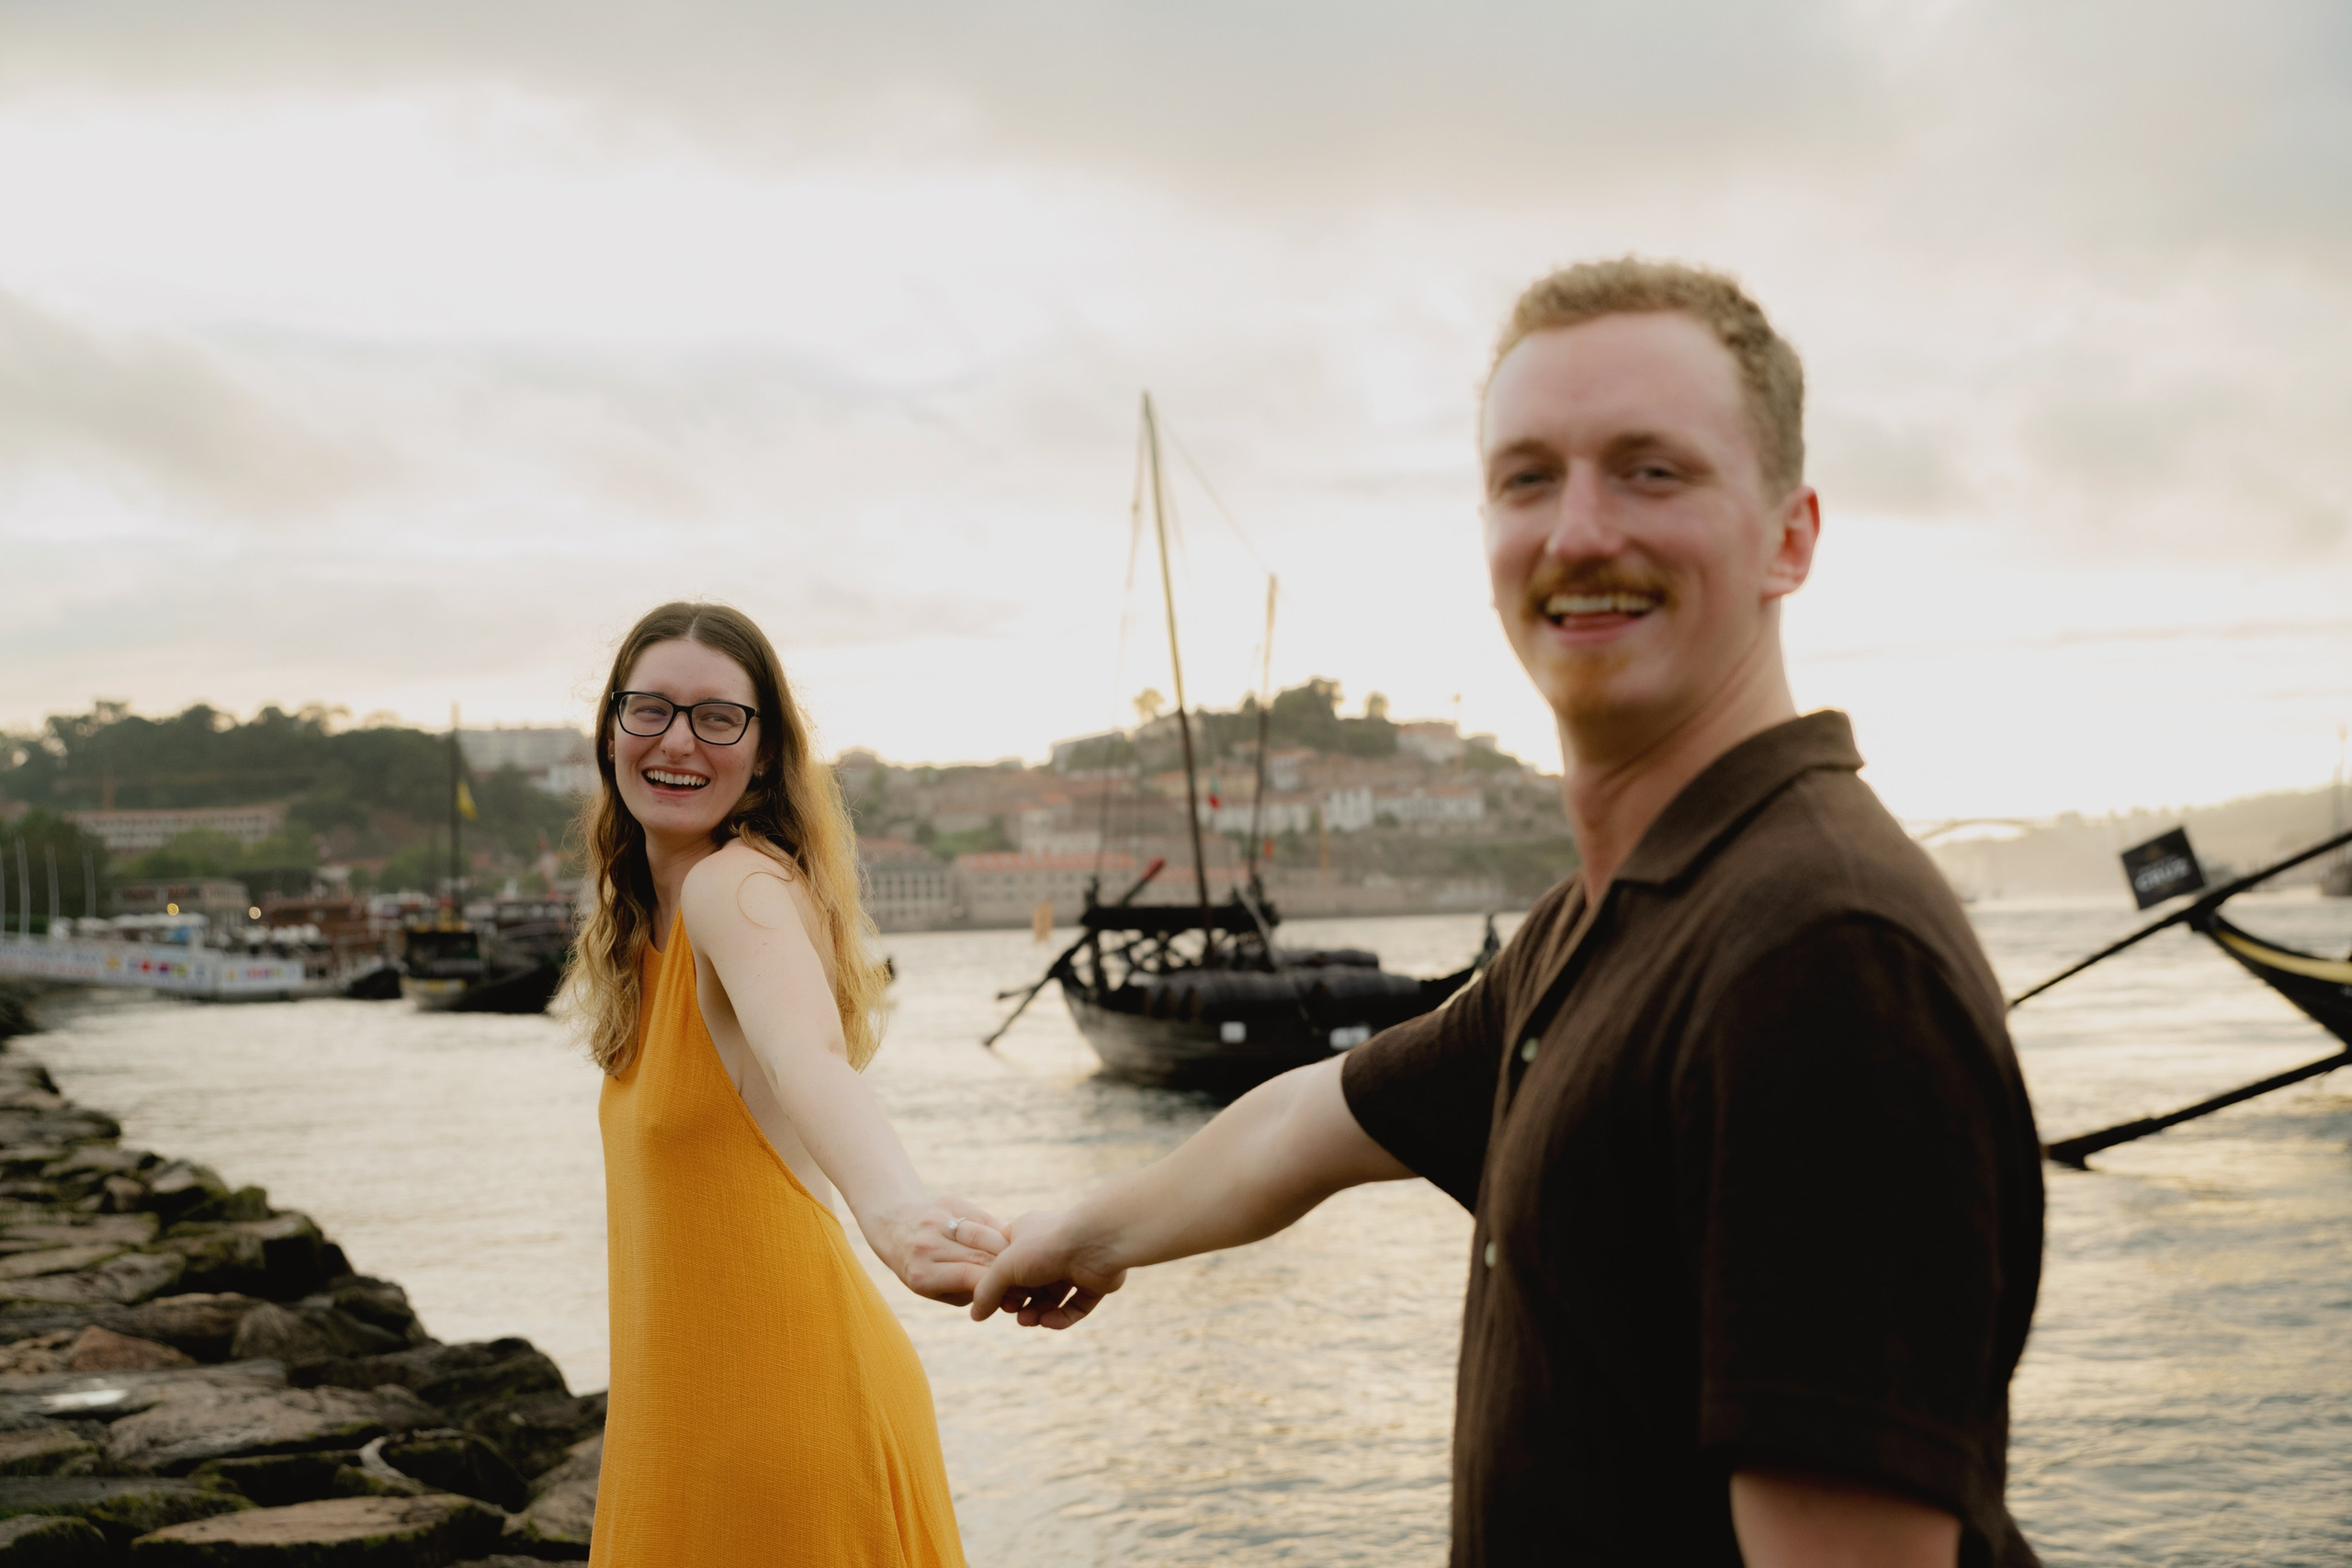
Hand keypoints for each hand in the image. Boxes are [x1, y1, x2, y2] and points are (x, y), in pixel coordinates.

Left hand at [877, 1194, 1007, 1305]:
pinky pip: (982, 1219)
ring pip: (985, 1235)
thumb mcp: (935, 1290)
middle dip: (1005, 1269)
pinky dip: (997, 1231)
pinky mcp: (948, 1202)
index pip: (969, 1277)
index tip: (1014, 1292)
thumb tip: (1005, 1294)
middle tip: (1025, 1277)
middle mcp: (927, 1245)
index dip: (996, 1285)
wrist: (895, 1226)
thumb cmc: (920, 1266)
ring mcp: (937, 1221)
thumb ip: (967, 1294)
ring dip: (1006, 1248)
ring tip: (1018, 1259)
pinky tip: (1006, 1240)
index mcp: (921, 1273)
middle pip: (980, 1256)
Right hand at [968, 1209, 1128, 1328]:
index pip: (1006, 1260)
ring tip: (1029, 1321)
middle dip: (1020, 1302)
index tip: (994, 1296)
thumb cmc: (1045, 1246)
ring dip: (1038, 1312)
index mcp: (1027, 1234)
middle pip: (1029, 1283)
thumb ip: (986, 1291)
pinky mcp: (1093, 1283)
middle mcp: (1050, 1249)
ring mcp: (1073, 1266)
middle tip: (1014, 1312)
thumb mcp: (1004, 1267)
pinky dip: (1061, 1317)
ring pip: (1051, 1297)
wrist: (1095, 1244)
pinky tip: (1049, 1322)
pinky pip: (1074, 1306)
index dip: (999, 1282)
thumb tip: (975, 1316)